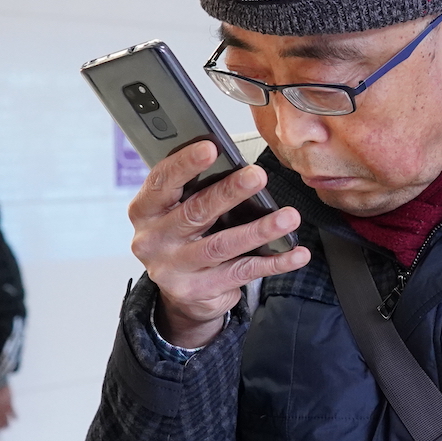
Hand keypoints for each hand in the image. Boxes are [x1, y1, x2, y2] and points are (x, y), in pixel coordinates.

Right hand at [130, 142, 308, 347]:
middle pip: (195, 212)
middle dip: (230, 192)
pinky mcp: (198, 290)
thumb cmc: (184, 236)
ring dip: (260, 229)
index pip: (161, 182)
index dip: (185, 164)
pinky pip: (242, 272)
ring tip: (289, 217)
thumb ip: (193, 189)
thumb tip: (235, 163)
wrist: (181, 293)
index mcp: (144, 211)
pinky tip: (296, 253)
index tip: (211, 147)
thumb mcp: (176, 211)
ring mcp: (174, 269)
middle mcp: (153, 240)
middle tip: (258, 176)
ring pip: (222, 245)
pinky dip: (274, 262)